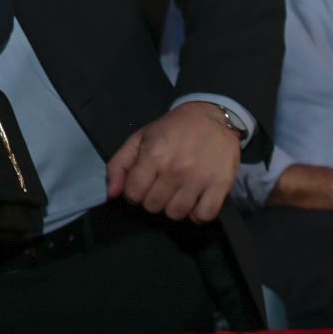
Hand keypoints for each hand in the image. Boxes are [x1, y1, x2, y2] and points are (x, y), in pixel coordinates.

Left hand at [105, 103, 240, 222]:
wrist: (213, 117)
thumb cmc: (173, 128)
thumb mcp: (140, 138)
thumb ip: (119, 164)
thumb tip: (111, 194)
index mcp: (153, 156)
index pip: (133, 194)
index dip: (133, 192)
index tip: (142, 184)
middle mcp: (175, 170)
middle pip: (153, 206)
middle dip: (152, 199)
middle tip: (161, 186)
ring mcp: (199, 179)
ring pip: (176, 214)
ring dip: (173, 207)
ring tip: (177, 192)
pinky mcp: (221, 186)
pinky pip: (203, 216)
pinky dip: (196, 214)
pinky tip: (194, 202)